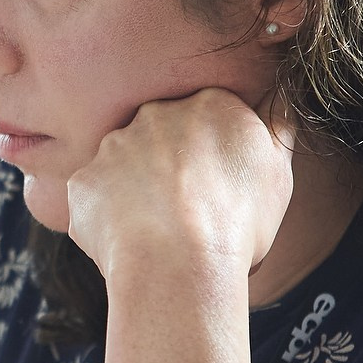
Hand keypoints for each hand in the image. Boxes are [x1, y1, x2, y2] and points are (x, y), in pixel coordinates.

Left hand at [65, 88, 295, 281]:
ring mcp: (114, 146)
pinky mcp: (84, 181)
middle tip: (187, 211)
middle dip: (170, 166)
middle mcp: (156, 114)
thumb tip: (279, 97)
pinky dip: (109, 218)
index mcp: (210, 104)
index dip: (212, 154)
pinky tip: (131, 241)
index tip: (217, 184)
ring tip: (159, 232)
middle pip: (163, 136)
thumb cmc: (238, 223)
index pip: (209, 118)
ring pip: (126, 165)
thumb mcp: (278, 171)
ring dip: (138, 191)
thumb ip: (277, 125)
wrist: (179, 265)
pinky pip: (96, 197)